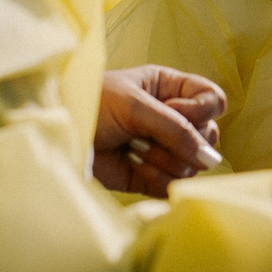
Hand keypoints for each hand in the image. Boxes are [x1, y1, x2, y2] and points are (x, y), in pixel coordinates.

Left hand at [94, 66, 226, 197]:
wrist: (59, 134)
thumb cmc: (91, 105)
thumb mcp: (136, 106)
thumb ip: (178, 130)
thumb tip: (212, 160)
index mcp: (168, 88)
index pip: (212, 101)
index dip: (201, 110)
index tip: (174, 110)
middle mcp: (170, 117)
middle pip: (208, 136)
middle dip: (180, 139)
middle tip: (147, 133)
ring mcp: (161, 148)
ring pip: (192, 163)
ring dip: (162, 158)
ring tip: (134, 149)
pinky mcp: (149, 176)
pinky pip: (172, 183)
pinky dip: (155, 178)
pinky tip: (134, 166)